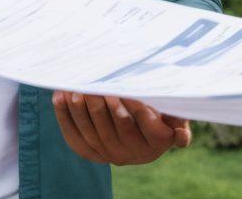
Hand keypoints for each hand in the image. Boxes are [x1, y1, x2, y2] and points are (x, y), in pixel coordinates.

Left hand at [52, 91, 189, 164]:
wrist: (144, 135)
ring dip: (82, 110)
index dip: (133, 105)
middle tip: (93, 86)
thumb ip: (180, 121)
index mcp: (158, 141)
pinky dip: (65, 117)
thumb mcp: (177, 114)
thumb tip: (182, 136)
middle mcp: (134, 153)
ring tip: (76, 90)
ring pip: (93, 132)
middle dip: (103, 105)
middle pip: (115, 128)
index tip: (123, 88)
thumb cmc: (162, 113)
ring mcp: (112, 155)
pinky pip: (75, 137)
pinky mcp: (92, 153)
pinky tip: (59, 97)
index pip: (144, 122)